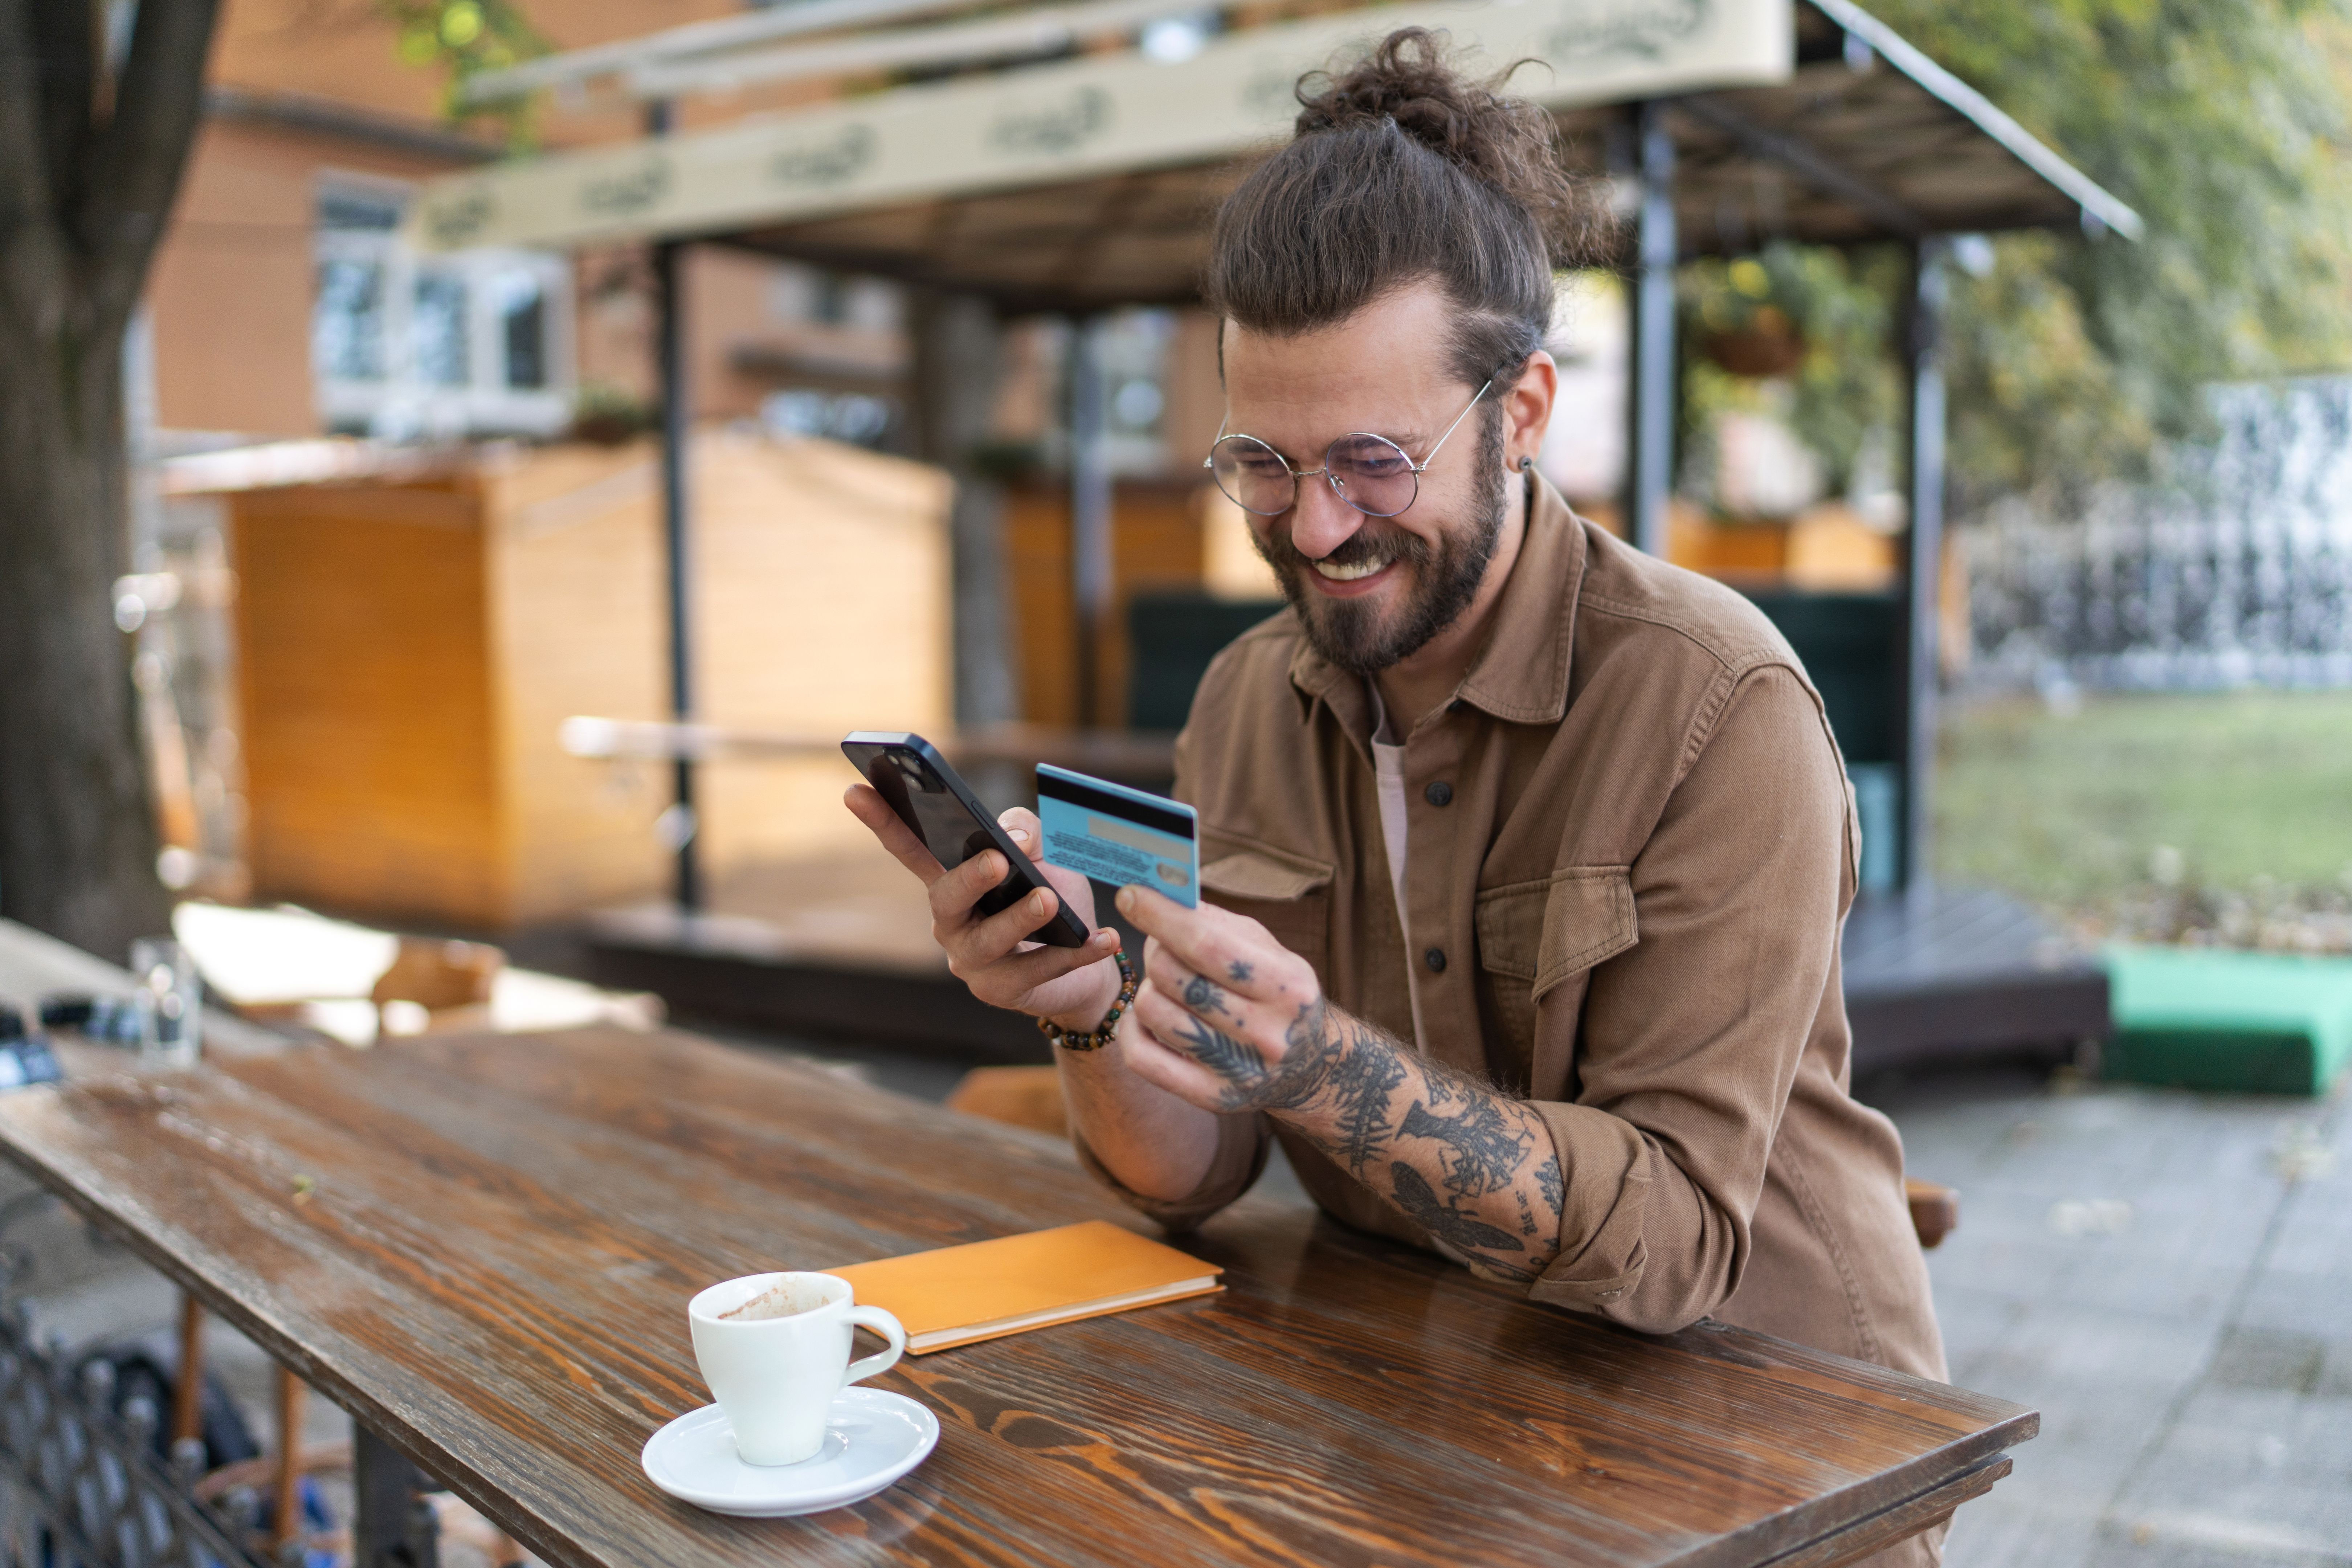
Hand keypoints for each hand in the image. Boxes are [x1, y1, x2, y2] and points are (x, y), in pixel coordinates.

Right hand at [844, 785, 1122, 1028]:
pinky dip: (1075, 953)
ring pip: (989, 941)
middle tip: (997, 860)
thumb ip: (1025, 832)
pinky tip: (1104, 938)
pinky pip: (1040, 971)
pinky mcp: (1005, 992)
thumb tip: (1011, 838)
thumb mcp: (1042, 855)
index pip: (911, 849)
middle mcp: (952, 923)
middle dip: (969, 879)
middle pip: (945, 899)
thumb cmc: (1051, 899)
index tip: (855, 789)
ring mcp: (973, 962)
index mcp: (952, 882)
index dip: (883, 821)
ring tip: (1050, 900)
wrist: (1085, 962)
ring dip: (1019, 919)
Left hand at [1116, 884, 1338, 1113]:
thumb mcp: (1267, 950)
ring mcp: (1239, 1071)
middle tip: (1163, 944)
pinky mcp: (1212, 1098)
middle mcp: (1266, 1033)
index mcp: (1287, 987)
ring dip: (1149, 987)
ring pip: (1153, 1011)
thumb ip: (1217, 922)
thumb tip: (1161, 896)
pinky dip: (1132, 1028)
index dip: (1161, 916)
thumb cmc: (1277, 993)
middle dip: (1156, 949)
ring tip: (1169, 985)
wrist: (1309, 1066)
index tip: (1130, 894)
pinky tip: (1149, 1016)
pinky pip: (1141, 1057)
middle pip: (1174, 976)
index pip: (1207, 944)